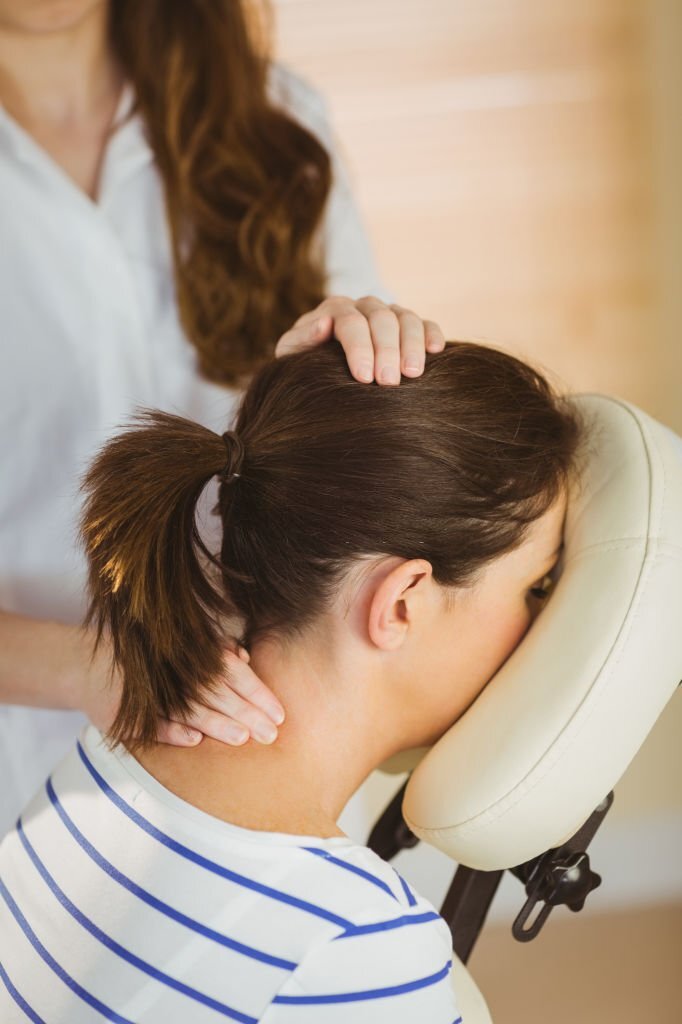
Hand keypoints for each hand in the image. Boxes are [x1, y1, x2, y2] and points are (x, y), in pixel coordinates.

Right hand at [82, 636, 283, 747]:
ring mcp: (147, 692)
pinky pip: (152, 723)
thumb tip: (243, 655)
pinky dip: (173, 732)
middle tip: (271, 735)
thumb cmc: (145, 659)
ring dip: (216, 724)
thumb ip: (214, 650)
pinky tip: (193, 741)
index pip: (231, 671)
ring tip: (241, 738)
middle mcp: (171, 670)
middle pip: (216, 692)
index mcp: (188, 654)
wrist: (87, 664)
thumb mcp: (179, 649)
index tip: (279, 713)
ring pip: (188, 709)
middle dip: (246, 714)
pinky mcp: (126, 713)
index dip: (256, 692)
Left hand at [275, 295, 445, 384]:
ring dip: (411, 344)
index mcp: (334, 310)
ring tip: (413, 374)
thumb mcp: (292, 355)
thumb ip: (302, 339)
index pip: (349, 321)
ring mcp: (388, 314)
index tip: (363, 377)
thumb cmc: (305, 366)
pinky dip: (431, 334)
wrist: (320, 373)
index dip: (358, 347)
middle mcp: (363, 306)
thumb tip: (323, 324)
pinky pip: (424, 323)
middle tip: (389, 382)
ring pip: (405, 318)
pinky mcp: (407, 326)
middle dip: (386, 350)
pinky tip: (435, 351)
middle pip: (381, 318)